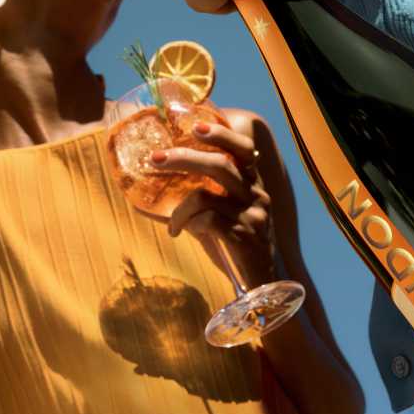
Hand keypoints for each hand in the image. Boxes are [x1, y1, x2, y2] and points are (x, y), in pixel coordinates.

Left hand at [150, 119, 274, 285]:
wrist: (264, 288)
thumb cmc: (237, 249)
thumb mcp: (222, 219)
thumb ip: (199, 203)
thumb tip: (148, 198)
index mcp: (254, 186)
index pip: (244, 150)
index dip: (221, 135)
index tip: (196, 126)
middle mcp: (256, 196)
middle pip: (220, 165)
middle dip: (183, 157)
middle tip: (155, 158)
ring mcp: (251, 216)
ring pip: (205, 194)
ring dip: (178, 205)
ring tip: (169, 218)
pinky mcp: (242, 237)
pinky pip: (204, 221)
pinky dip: (183, 223)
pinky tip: (177, 233)